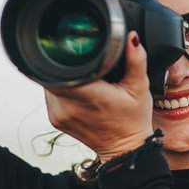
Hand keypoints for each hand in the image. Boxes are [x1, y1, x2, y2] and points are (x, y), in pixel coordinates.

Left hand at [43, 30, 155, 161]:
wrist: (123, 150)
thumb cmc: (132, 120)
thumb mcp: (140, 87)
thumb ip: (136, 60)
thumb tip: (131, 37)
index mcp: (90, 97)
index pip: (63, 71)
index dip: (64, 57)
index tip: (74, 50)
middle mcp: (69, 107)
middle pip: (53, 74)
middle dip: (64, 65)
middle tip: (81, 61)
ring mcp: (59, 115)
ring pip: (49, 84)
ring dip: (61, 77)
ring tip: (80, 76)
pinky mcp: (55, 120)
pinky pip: (50, 95)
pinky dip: (60, 88)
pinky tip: (75, 88)